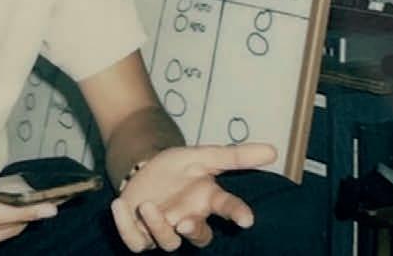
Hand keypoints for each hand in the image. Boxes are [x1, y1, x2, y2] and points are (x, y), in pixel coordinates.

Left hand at [110, 143, 276, 251]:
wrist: (145, 168)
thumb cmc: (179, 168)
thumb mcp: (204, 155)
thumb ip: (235, 155)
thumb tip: (273, 150)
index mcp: (207, 200)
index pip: (227, 208)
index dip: (237, 214)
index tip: (247, 219)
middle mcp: (190, 219)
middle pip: (200, 237)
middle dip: (194, 232)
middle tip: (185, 223)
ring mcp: (165, 229)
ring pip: (167, 243)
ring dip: (158, 227)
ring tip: (146, 205)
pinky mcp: (140, 234)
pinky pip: (135, 241)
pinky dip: (125, 227)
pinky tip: (119, 205)